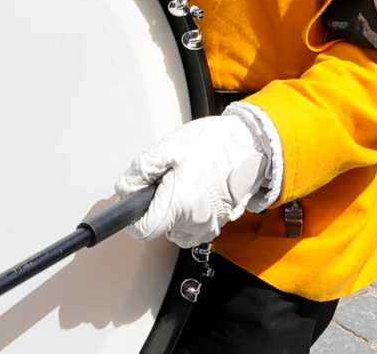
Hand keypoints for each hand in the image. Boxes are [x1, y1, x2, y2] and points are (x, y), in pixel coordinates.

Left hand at [114, 115, 265, 248]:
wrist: (250, 143)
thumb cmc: (215, 143)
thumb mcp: (170, 146)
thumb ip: (142, 168)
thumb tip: (126, 187)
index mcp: (179, 204)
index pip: (142, 231)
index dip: (133, 217)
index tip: (136, 201)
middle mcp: (195, 221)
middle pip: (159, 230)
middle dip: (155, 209)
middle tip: (164, 182)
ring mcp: (210, 225)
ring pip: (177, 233)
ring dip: (172, 215)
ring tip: (180, 186)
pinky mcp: (221, 223)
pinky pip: (195, 230)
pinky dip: (189, 217)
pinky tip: (193, 194)